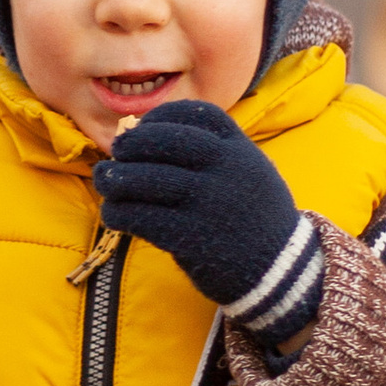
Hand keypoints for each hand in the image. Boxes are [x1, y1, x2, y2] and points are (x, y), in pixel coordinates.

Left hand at [96, 99, 312, 319]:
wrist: (279, 272)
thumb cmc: (251, 218)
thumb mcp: (249, 172)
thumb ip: (213, 153)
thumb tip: (145, 135)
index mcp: (241, 149)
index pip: (196, 113)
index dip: (162, 116)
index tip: (142, 125)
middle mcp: (227, 169)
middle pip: (165, 140)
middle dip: (133, 143)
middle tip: (117, 152)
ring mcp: (210, 203)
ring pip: (146, 179)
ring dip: (115, 178)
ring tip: (105, 181)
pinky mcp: (192, 238)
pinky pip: (142, 218)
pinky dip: (119, 213)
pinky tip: (114, 214)